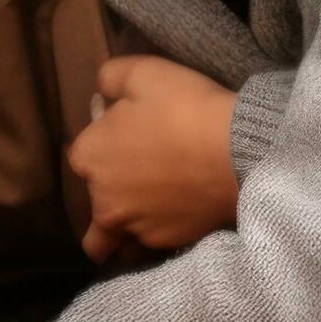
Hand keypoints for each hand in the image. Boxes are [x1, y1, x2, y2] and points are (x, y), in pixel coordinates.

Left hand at [68, 54, 240, 262]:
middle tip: (143, 172)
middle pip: (93, 200)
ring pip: (111, 239)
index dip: (104, 143)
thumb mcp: (143, 73)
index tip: (127, 136)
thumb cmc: (186, 108)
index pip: (82, 154)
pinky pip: (146, 249)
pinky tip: (171, 220)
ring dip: (120, 229)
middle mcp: (102, 199)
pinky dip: (152, 239)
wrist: (239, 153)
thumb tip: (101, 95)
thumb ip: (110, 79)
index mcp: (90, 156)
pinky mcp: (163, 244)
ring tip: (146, 212)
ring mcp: (133, 227)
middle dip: (109, 190)